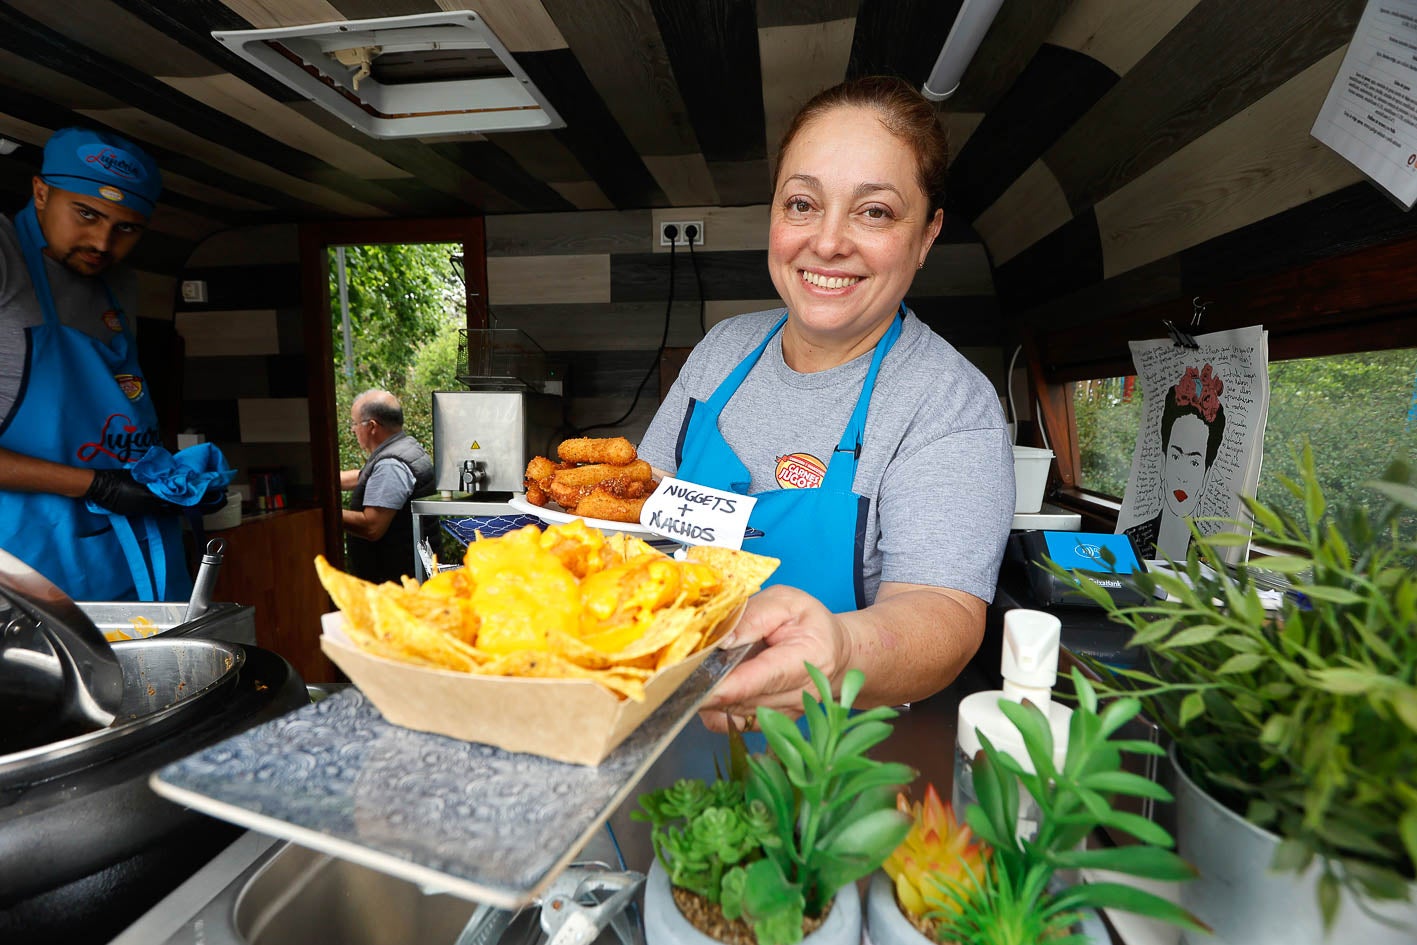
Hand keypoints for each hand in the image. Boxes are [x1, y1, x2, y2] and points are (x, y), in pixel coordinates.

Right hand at [84, 468, 184, 516]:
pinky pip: (149, 512)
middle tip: (186, 503)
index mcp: (149, 494)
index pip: (170, 500)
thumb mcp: (138, 475)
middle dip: (177, 506)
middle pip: (167, 508)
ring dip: (167, 509)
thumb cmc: (118, 477)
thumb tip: (164, 479)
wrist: (100, 487)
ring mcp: (139, 510)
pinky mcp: (133, 513)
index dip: (181, 500)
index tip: (190, 499)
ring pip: (159, 511)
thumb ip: (152, 479)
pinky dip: (156, 510)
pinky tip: (160, 507)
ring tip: (177, 506)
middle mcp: (146, 504)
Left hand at [698, 584, 850, 732]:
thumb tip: (722, 640)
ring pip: (734, 714)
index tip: (696, 687)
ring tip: (700, 671)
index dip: (728, 686)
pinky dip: (716, 710)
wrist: (834, 651)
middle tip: (681, 670)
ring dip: (711, 697)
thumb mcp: (786, 602)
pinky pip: (734, 725)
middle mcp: (800, 693)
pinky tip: (713, 687)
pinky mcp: (774, 724)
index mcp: (807, 657)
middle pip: (744, 699)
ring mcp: (788, 714)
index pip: (763, 677)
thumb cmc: (809, 622)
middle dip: (709, 688)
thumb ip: (754, 616)